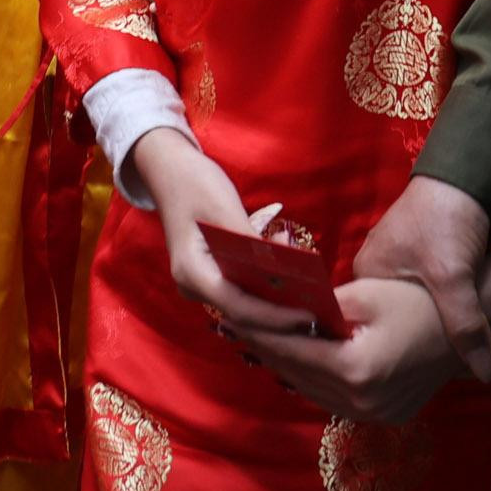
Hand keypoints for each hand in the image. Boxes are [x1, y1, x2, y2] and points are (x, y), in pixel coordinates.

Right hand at [126, 130, 313, 334]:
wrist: (168, 169)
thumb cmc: (195, 183)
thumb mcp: (226, 208)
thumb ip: (251, 243)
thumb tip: (284, 273)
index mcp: (192, 273)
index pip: (239, 307)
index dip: (275, 316)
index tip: (310, 316)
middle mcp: (194, 287)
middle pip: (242, 316)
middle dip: (281, 320)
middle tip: (322, 319)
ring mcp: (201, 285)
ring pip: (244, 308)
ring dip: (277, 306)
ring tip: (317, 302)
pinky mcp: (212, 277)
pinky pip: (243, 293)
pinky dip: (268, 290)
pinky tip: (295, 276)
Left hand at [235, 276, 471, 425]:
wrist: (461, 329)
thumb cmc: (415, 300)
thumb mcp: (365, 293)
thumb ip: (318, 306)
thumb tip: (276, 305)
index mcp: (357, 368)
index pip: (293, 349)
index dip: (258, 331)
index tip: (229, 316)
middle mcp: (363, 400)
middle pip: (298, 373)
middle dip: (264, 348)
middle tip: (231, 327)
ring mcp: (373, 414)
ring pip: (312, 390)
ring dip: (283, 366)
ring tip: (254, 343)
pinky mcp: (381, 416)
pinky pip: (333, 399)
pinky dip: (310, 380)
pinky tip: (292, 362)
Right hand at [352, 175, 490, 380]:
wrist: (469, 171)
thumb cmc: (446, 218)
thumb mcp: (452, 275)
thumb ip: (464, 325)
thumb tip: (482, 374)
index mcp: (366, 275)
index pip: (368, 327)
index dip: (392, 352)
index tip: (417, 375)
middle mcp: (376, 270)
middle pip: (392, 319)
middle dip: (415, 342)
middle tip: (440, 369)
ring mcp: (398, 261)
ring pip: (412, 308)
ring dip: (431, 326)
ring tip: (450, 355)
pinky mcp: (421, 256)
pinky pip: (425, 295)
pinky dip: (440, 310)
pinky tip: (456, 328)